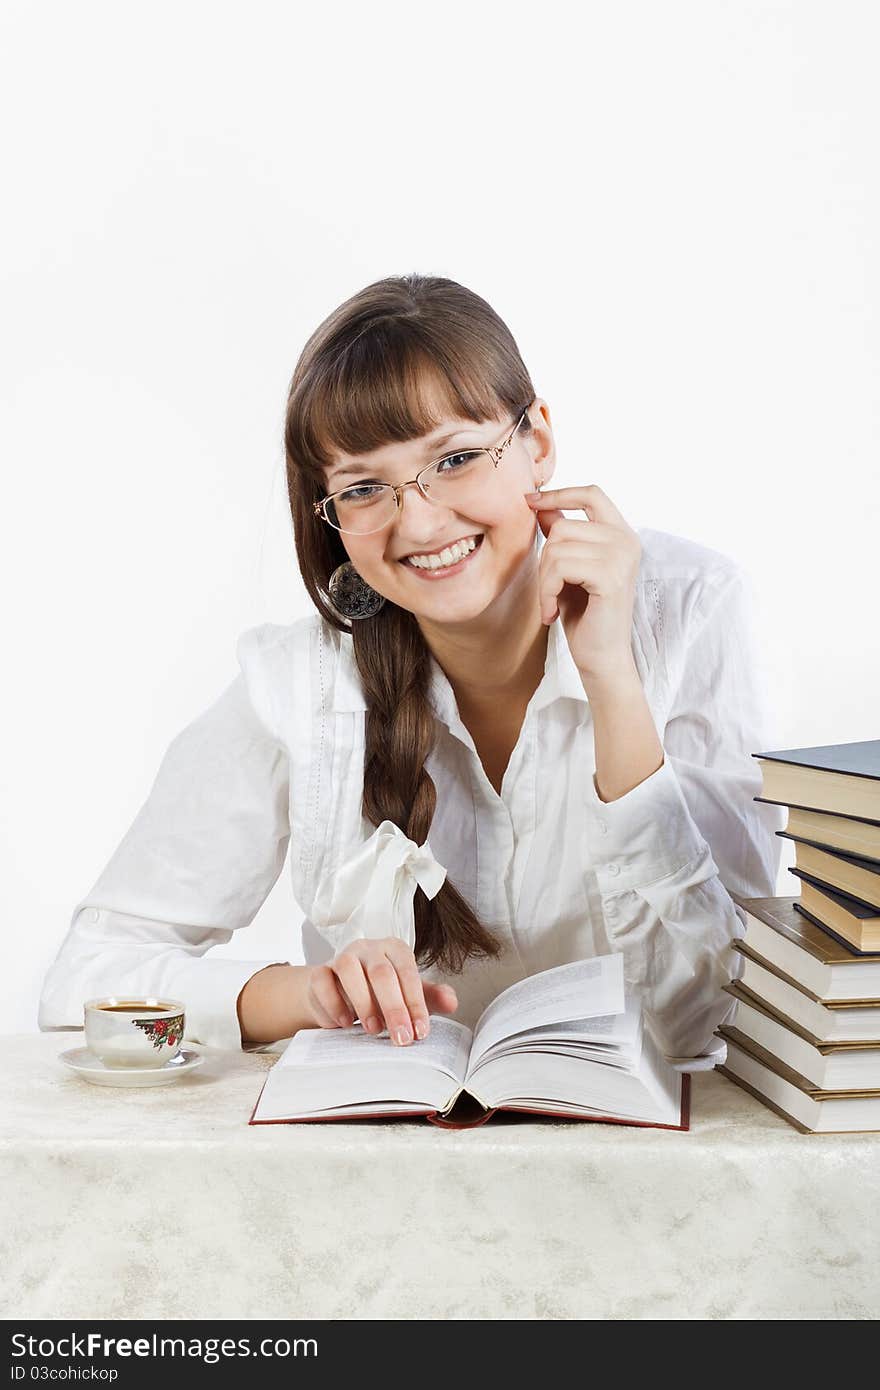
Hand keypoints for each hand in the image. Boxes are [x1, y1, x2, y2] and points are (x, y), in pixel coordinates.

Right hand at [304, 938, 458, 1046]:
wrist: (339, 992)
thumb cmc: (380, 992)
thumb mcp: (407, 994)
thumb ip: (430, 997)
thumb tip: (452, 1002)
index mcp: (394, 949)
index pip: (408, 972)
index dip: (415, 1003)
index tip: (420, 1031)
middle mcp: (368, 948)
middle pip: (382, 972)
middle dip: (394, 1008)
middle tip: (401, 1038)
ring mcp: (342, 957)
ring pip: (349, 969)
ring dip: (363, 1002)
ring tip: (373, 1030)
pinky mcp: (320, 971)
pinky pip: (322, 981)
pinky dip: (333, 1003)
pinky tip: (344, 1023)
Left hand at [525, 484, 641, 685]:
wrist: (601, 658)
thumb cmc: (584, 615)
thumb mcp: (568, 568)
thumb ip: (561, 535)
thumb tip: (538, 504)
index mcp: (621, 534)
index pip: (591, 494)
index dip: (559, 493)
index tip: (529, 501)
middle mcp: (626, 541)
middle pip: (563, 527)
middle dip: (544, 560)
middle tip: (547, 591)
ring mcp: (621, 557)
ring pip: (557, 547)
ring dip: (544, 581)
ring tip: (550, 603)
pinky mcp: (610, 577)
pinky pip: (560, 568)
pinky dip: (547, 592)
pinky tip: (553, 612)